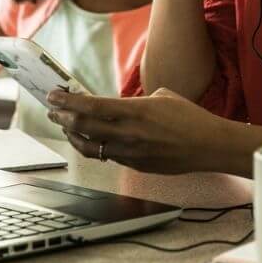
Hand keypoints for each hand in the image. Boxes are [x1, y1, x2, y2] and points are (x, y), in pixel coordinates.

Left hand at [45, 88, 245, 174]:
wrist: (208, 146)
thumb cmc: (189, 118)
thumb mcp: (161, 96)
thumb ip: (134, 101)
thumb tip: (118, 105)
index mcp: (134, 111)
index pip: (90, 106)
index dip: (67, 102)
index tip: (54, 95)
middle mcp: (128, 134)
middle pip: (84, 127)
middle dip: (63, 118)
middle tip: (53, 111)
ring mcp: (131, 153)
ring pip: (91, 147)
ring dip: (74, 135)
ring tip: (66, 127)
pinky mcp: (136, 166)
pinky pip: (108, 157)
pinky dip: (94, 147)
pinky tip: (90, 140)